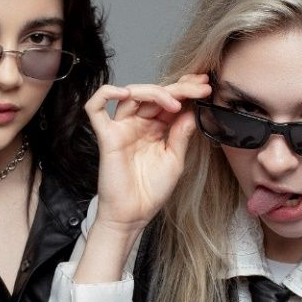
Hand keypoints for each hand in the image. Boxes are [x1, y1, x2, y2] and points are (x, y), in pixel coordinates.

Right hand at [86, 73, 211, 234]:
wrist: (134, 215)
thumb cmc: (151, 191)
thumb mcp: (175, 160)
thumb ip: (181, 134)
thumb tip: (192, 110)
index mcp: (156, 128)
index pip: (170, 100)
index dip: (187, 90)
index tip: (206, 86)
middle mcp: (138, 124)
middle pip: (154, 94)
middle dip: (179, 88)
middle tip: (200, 88)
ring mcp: (121, 128)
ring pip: (132, 95)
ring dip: (154, 91)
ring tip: (175, 102)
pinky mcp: (107, 136)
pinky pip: (95, 109)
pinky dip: (105, 94)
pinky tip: (124, 93)